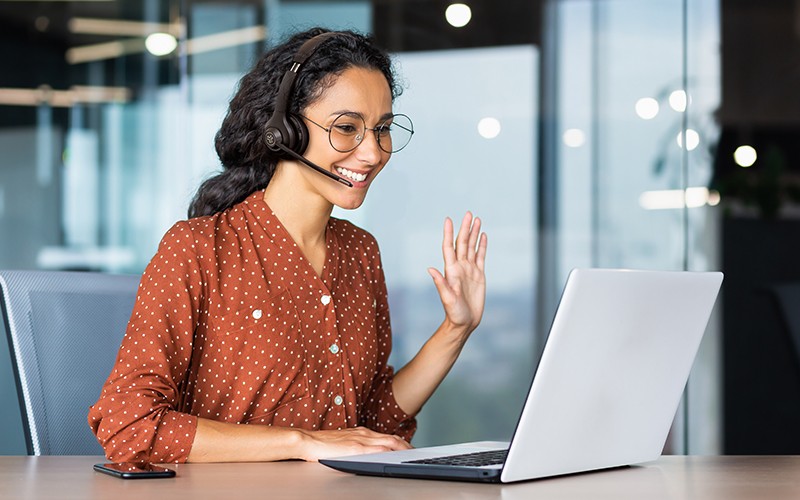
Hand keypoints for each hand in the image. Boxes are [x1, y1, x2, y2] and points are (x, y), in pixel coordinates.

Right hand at [296, 427, 411, 461]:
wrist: (308, 441)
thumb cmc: (322, 444)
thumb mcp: (344, 442)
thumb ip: (357, 445)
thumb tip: (366, 452)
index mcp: (362, 432)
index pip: (386, 437)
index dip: (400, 442)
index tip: (409, 448)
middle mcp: (364, 434)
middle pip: (392, 439)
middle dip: (406, 446)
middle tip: (417, 453)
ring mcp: (361, 440)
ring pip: (389, 443)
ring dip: (403, 448)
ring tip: (412, 455)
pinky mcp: (355, 448)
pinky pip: (377, 450)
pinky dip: (389, 453)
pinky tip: (396, 457)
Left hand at [428, 212, 487, 337]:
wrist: (464, 322)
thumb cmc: (454, 313)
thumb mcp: (447, 299)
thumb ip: (440, 284)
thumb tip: (430, 269)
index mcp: (451, 270)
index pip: (449, 247)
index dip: (449, 233)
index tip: (448, 219)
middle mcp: (460, 267)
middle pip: (462, 243)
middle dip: (465, 228)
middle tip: (468, 213)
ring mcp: (470, 270)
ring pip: (472, 247)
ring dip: (474, 233)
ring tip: (477, 219)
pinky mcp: (479, 275)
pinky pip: (481, 257)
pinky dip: (482, 245)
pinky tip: (483, 236)